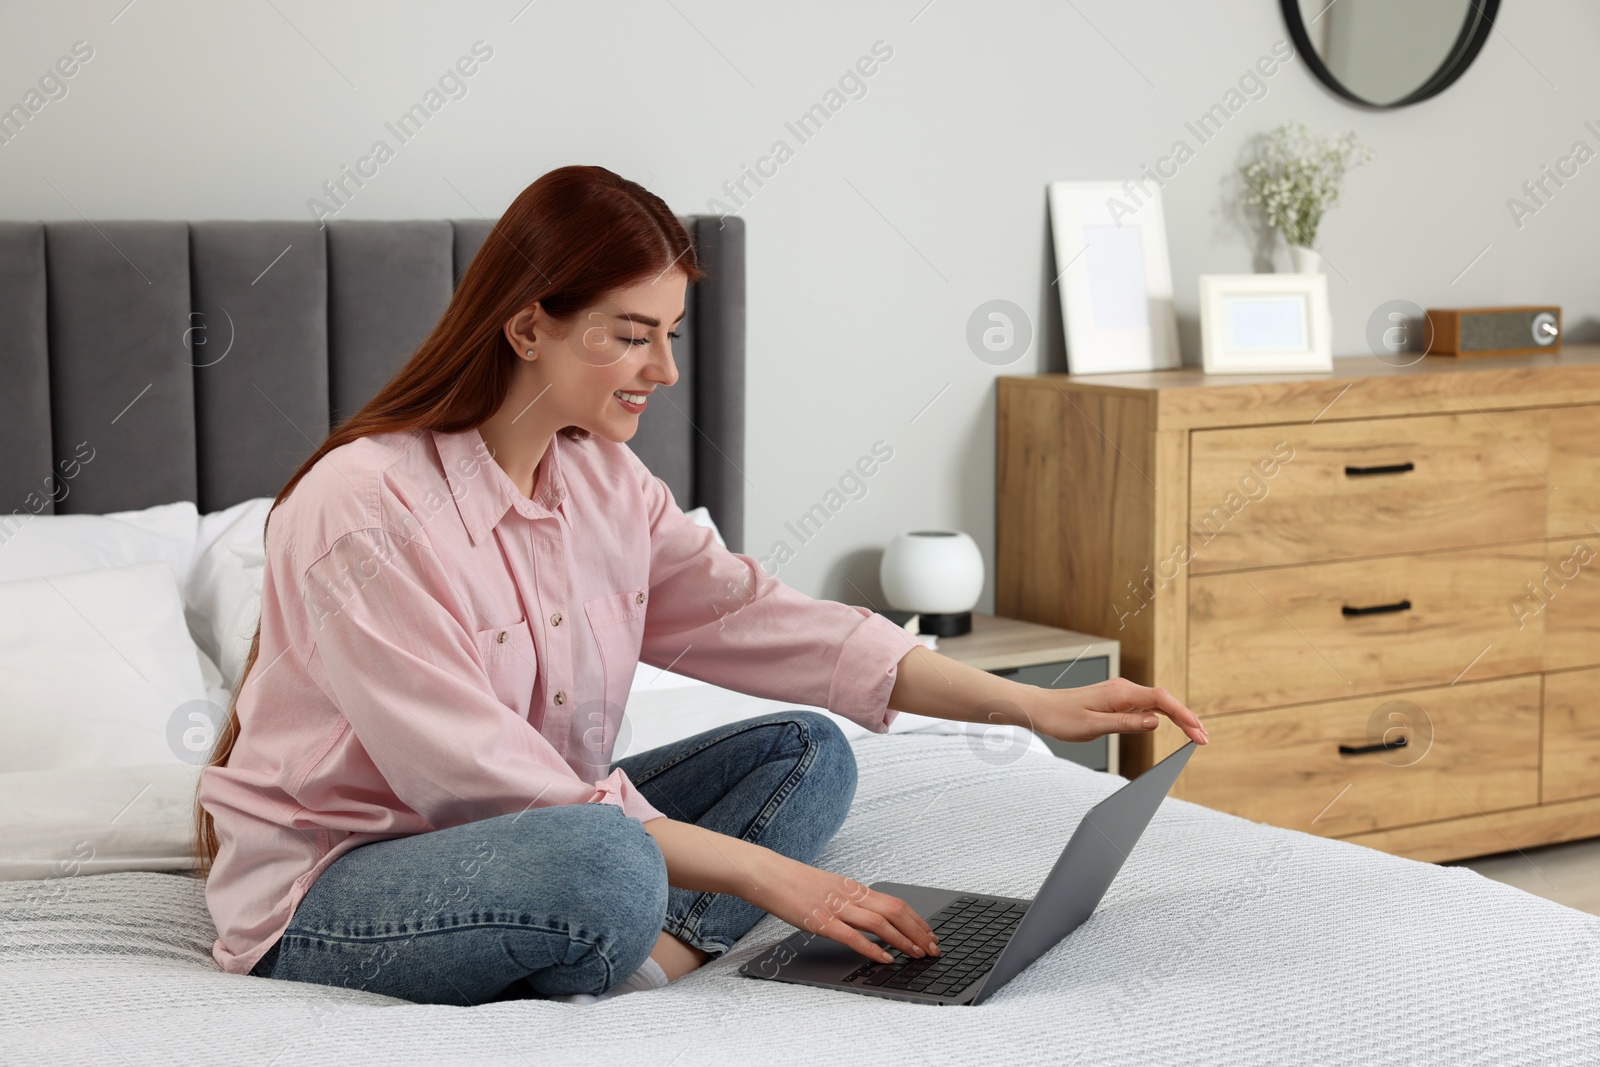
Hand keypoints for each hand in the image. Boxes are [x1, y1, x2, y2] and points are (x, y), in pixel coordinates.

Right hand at [744, 852, 940, 964]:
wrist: (766, 873)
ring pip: (880, 923)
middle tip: (934, 949)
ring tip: (917, 955)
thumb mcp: (828, 888)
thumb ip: (848, 901)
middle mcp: (849, 895)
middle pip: (895, 911)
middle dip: (919, 932)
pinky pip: (852, 936)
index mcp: (853, 888)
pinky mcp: (820, 921)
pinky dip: (872, 949)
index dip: (917, 920)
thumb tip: (867, 917)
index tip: (930, 934)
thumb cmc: (793, 882)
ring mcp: (835, 908)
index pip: (895, 902)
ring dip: (903, 941)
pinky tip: (885, 959)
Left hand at [1026, 677, 1208, 746]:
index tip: (1198, 732)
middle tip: (1204, 738)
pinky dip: (1163, 715)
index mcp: (1121, 692)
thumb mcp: (1094, 726)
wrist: (1040, 708)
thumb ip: (1126, 723)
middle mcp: (1124, 689)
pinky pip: (1146, 705)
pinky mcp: (1117, 700)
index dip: (1184, 716)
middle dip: (1187, 718)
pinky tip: (1172, 724)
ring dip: (1178, 717)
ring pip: (1158, 703)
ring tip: (1195, 734)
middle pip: (1165, 700)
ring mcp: (1121, 693)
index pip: (1162, 701)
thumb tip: (1155, 722)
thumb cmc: (1062, 718)